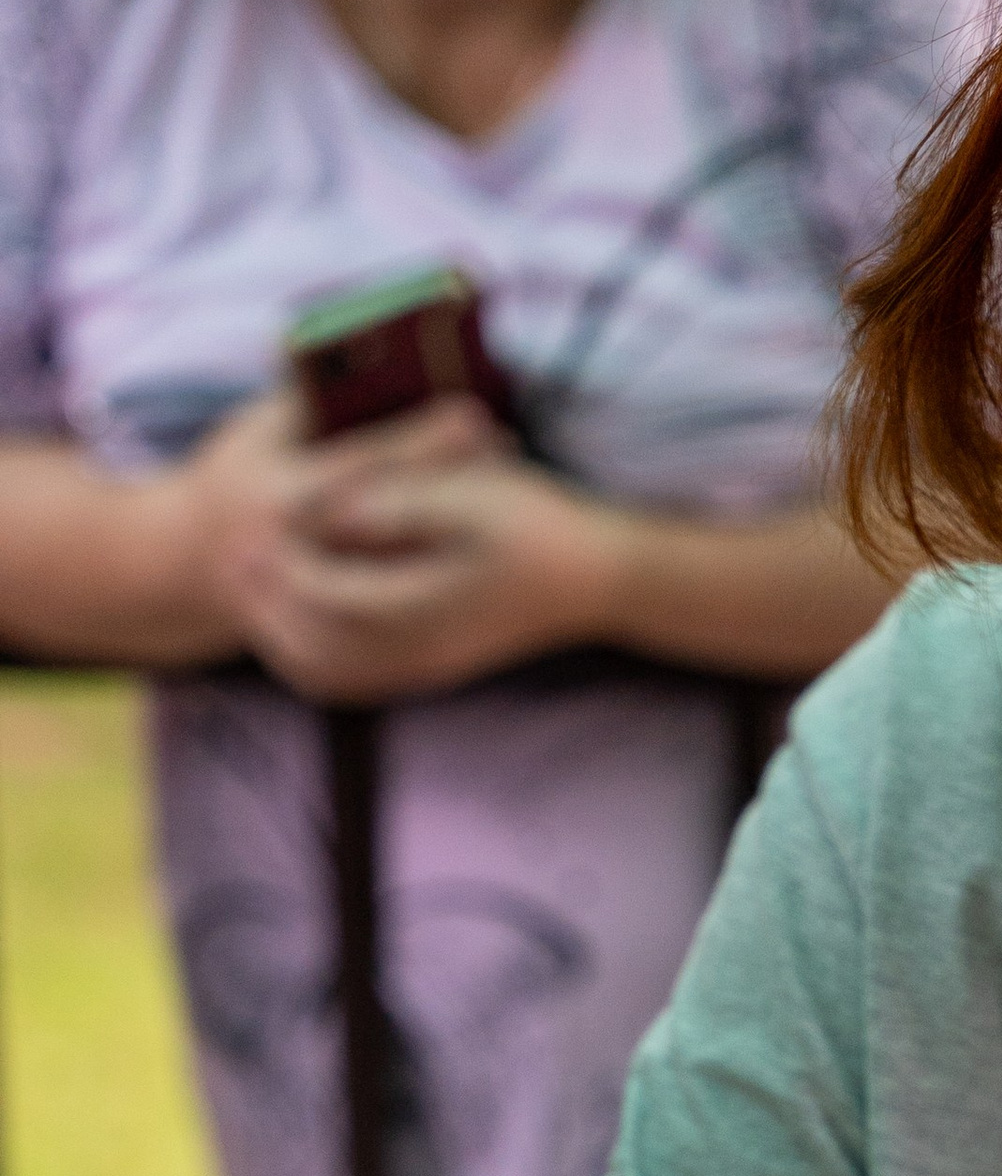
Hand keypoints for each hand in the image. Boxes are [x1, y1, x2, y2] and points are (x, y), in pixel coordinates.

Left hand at [200, 393, 628, 702]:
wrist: (595, 581)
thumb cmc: (538, 525)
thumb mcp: (469, 493)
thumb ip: (397, 501)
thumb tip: (333, 508)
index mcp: (424, 603)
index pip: (327, 593)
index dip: (280, 565)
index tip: (245, 531)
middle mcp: (420, 649)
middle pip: (316, 642)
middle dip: (267, 603)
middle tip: (232, 561)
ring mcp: (426, 668)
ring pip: (328, 671)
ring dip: (280, 635)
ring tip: (253, 590)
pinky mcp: (431, 671)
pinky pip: (353, 681)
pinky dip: (310, 659)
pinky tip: (294, 627)